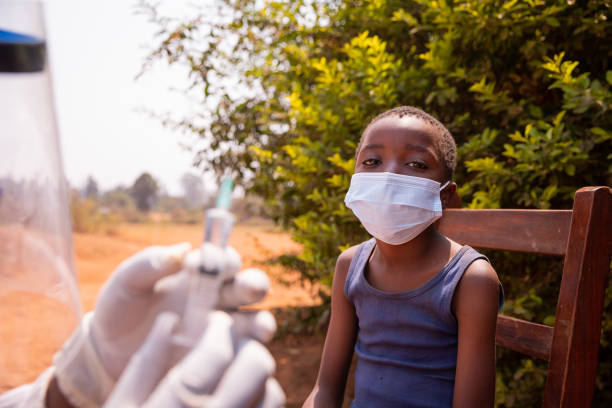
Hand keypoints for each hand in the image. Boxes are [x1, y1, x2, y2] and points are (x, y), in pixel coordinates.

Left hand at [53, 242, 272, 405]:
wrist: (110, 356)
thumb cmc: (121, 312)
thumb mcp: (125, 285)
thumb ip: (146, 264)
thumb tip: (181, 249)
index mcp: (200, 275)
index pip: (225, 260)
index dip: (224, 258)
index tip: (212, 262)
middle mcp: (218, 298)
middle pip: (250, 286)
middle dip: (254, 284)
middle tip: (248, 288)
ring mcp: (222, 330)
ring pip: (255, 321)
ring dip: (262, 322)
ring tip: (260, 328)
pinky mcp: (221, 359)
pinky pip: (243, 355)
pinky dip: (248, 355)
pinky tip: (241, 359)